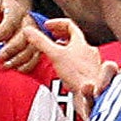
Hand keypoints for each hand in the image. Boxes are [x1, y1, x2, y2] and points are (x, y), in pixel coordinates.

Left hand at [0, 0, 33, 65]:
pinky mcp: (38, 46)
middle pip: (22, 38)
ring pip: (31, 50)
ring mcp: (36, 35)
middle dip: (9, 50)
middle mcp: (29, 23)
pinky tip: (16, 69)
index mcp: (17, 11)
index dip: (0, 34)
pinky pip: (36, 58)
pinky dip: (26, 66)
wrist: (14, 13)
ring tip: (5, 65)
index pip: (10, 23)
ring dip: (17, 60)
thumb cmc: (1, 10)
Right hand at [0, 17, 117, 118]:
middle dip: (60, 37)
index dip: (56, 23)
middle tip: (49, 38)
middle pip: (73, 39)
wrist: (92, 97)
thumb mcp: (55, 55)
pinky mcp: (88, 76)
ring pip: (76, 52)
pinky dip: (68, 64)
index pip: (70, 25)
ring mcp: (90, 64)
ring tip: (54, 53)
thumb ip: (41, 42)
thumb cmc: (78, 75)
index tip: (46, 27)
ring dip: (64, 51)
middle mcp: (88, 51)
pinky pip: (77, 65)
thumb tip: (28, 30)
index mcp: (81, 42)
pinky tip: (62, 72)